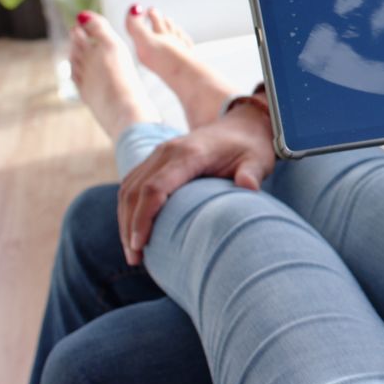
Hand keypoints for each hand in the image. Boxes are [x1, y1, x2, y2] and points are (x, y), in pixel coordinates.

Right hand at [117, 102, 274, 264]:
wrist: (244, 125)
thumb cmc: (251, 146)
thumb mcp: (258, 159)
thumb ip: (252, 173)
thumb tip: (249, 188)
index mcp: (189, 153)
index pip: (155, 187)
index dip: (144, 217)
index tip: (140, 244)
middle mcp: (167, 151)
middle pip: (134, 191)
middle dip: (130, 226)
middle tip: (134, 258)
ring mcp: (159, 154)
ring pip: (128, 188)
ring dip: (125, 220)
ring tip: (132, 252)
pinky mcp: (157, 160)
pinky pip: (133, 184)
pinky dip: (130, 208)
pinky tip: (134, 230)